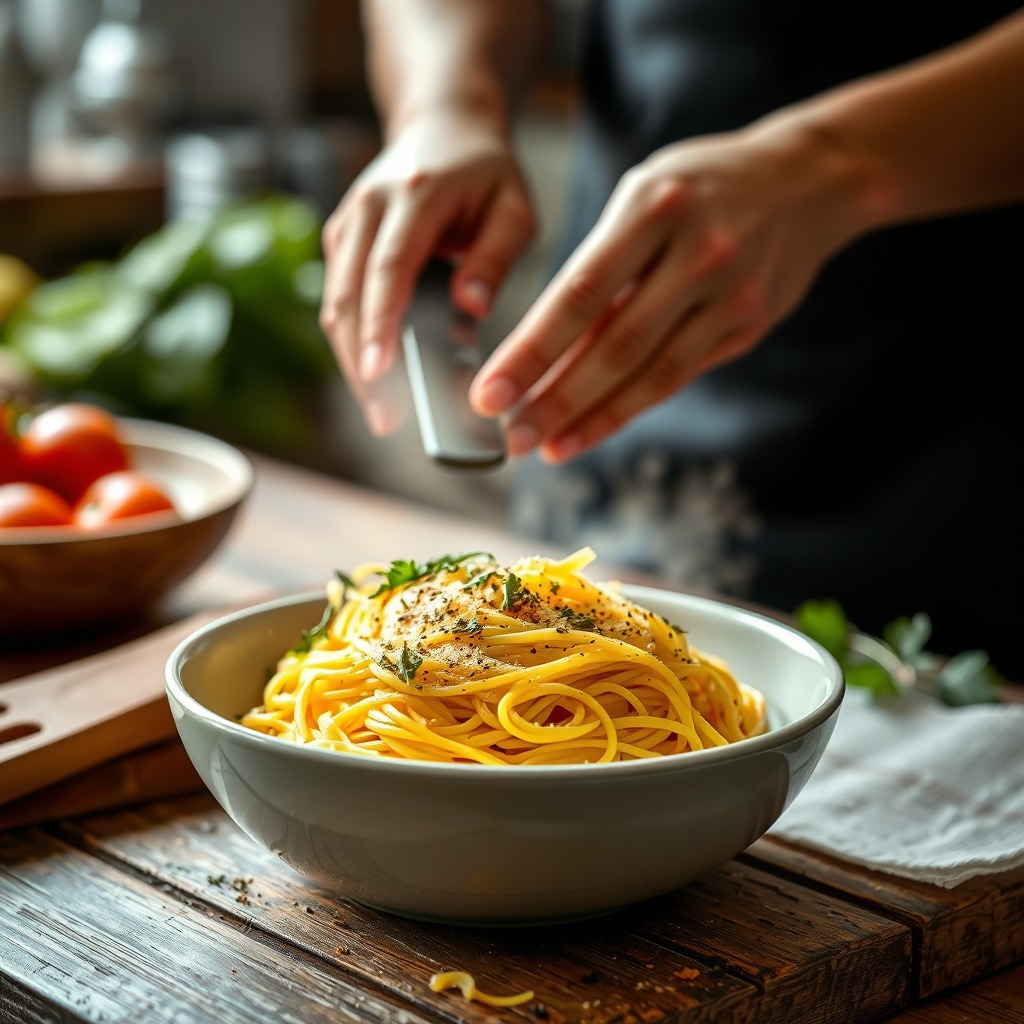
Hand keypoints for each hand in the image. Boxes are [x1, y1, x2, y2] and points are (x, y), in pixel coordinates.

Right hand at [319, 110, 535, 433]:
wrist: (442, 127)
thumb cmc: (486, 173)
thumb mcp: (514, 207)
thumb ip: (495, 257)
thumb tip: (470, 308)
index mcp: (413, 195)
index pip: (388, 268)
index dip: (381, 324)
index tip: (381, 374)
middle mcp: (367, 208)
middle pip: (350, 296)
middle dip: (363, 363)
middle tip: (385, 419)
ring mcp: (347, 225)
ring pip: (335, 305)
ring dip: (354, 362)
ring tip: (382, 414)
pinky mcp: (340, 242)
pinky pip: (340, 301)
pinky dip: (356, 344)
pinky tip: (378, 383)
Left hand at [469, 121, 863, 460]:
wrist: (806, 181)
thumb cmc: (699, 190)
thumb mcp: (642, 198)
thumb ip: (601, 269)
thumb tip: (543, 352)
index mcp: (652, 207)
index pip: (579, 294)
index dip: (531, 351)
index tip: (490, 392)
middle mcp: (696, 252)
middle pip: (613, 344)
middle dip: (554, 398)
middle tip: (508, 437)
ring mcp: (730, 293)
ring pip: (649, 371)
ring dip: (590, 417)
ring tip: (543, 447)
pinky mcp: (749, 324)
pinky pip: (678, 376)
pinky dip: (629, 409)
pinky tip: (589, 431)